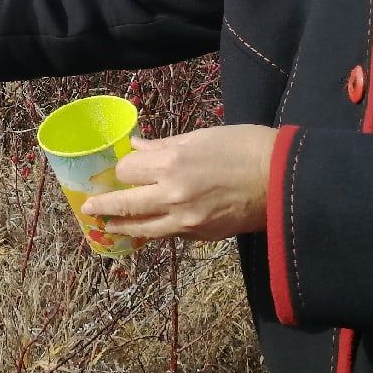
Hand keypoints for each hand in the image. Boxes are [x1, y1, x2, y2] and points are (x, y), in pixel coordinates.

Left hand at [79, 124, 275, 241]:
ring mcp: (186, 220)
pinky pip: (169, 234)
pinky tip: (145, 229)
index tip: (119, 169)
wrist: (283, 179)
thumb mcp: (202, 136)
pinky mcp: (201, 235)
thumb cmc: (245, 146)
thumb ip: (164, 145)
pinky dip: (154, 231)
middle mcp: (172, 194)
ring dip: (122, 227)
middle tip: (89, 208)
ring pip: (143, 228)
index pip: (127, 171)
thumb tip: (136, 146)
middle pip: (125, 203)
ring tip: (108, 226)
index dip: (121, 170)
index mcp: (171, 163)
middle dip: (104, 205)